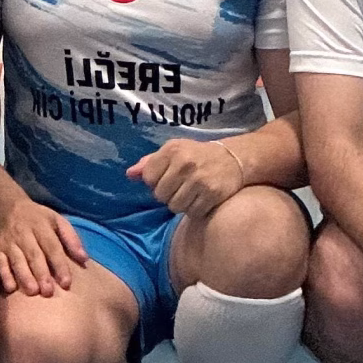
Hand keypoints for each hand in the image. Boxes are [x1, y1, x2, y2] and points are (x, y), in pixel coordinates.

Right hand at [0, 192, 87, 295]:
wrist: (7, 206)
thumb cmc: (38, 218)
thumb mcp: (57, 220)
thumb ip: (71, 239)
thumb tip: (84, 259)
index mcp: (41, 225)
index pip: (52, 246)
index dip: (59, 264)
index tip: (66, 283)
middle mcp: (24, 233)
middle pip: (34, 254)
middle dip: (41, 273)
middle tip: (48, 292)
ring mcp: (9, 242)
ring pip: (17, 260)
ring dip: (24, 276)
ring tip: (32, 291)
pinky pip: (0, 263)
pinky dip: (4, 275)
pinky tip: (10, 288)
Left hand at [127, 139, 246, 217]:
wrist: (233, 159)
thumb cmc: (197, 155)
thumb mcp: (174, 151)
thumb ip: (150, 163)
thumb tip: (129, 174)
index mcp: (172, 150)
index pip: (148, 178)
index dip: (155, 182)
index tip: (166, 178)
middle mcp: (185, 163)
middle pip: (160, 195)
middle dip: (167, 195)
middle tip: (180, 187)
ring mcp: (199, 180)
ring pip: (175, 206)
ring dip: (181, 204)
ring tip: (190, 193)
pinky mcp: (212, 194)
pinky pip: (192, 213)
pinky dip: (195, 209)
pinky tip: (201, 199)